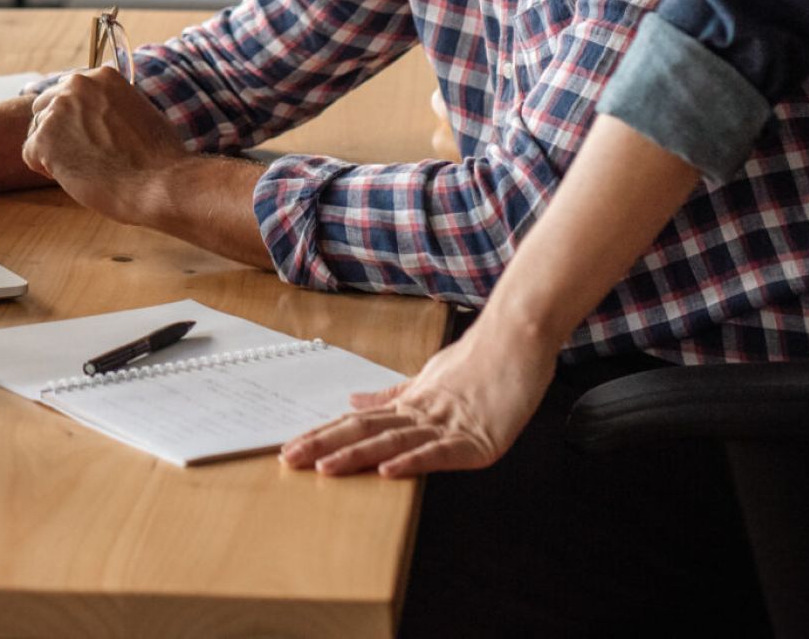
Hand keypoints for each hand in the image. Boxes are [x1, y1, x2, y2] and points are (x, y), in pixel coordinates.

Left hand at [20, 67, 190, 225]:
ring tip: (87, 168)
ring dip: (54, 153)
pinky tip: (76, 177)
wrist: (159, 184)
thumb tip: (95, 113)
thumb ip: (110, 105)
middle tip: (87, 156)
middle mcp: (76, 84)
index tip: (92, 138)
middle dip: (59, 132)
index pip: (66, 92)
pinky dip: (46, 170)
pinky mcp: (44, 138)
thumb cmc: (157, 158)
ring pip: (37, 133)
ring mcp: (58, 110)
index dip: (75, 120)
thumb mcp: (138, 111)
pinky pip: (30, 155)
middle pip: (44, 108)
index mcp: (101, 76)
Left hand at [277, 318, 558, 477]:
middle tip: (290, 458)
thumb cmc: (480, 360)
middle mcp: (422, 413)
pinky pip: (439, 452)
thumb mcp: (430, 379)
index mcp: (410, 404)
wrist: (518, 337)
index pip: (358, 423)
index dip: (324, 435)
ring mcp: (448, 425)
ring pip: (394, 440)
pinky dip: (413, 462)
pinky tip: (388, 470)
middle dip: (326, 446)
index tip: (290, 447)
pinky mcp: (478, 439)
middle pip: (366, 431)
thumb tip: (354, 401)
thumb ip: (394, 396)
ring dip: (358, 455)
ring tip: (326, 467)